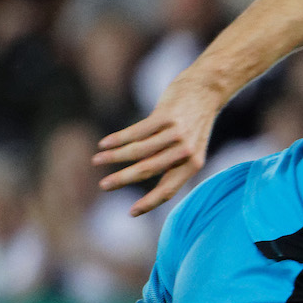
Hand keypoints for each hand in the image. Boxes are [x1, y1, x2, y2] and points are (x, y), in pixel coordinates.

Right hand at [94, 71, 229, 214]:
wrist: (206, 89)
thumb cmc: (192, 122)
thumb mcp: (189, 146)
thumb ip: (169, 162)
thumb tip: (139, 176)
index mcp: (193, 164)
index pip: (169, 190)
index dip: (150, 203)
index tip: (131, 213)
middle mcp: (186, 151)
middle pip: (149, 170)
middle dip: (123, 180)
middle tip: (103, 186)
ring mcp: (176, 133)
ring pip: (139, 151)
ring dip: (114, 157)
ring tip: (96, 160)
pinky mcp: (166, 116)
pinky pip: (137, 131)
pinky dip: (118, 139)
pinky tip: (104, 143)